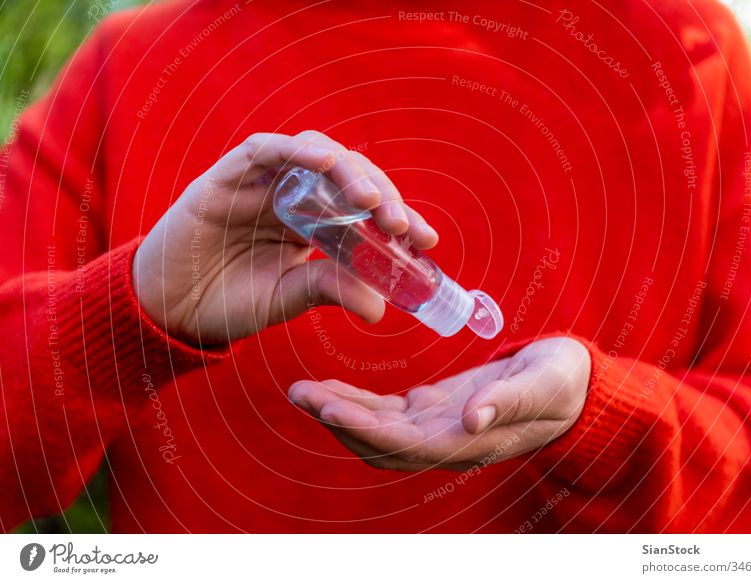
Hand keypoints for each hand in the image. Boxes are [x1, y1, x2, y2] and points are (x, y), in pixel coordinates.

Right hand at [133, 131, 437, 344]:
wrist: (171, 308)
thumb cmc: (232, 301)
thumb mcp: (290, 298)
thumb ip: (330, 289)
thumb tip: (380, 307)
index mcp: (315, 224)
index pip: (365, 211)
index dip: (397, 218)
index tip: (426, 240)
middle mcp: (296, 196)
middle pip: (350, 178)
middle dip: (381, 196)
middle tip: (402, 225)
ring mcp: (265, 182)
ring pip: (316, 155)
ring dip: (348, 171)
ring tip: (370, 201)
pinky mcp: (231, 174)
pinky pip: (267, 149)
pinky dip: (297, 151)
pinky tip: (325, 163)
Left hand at [288, 336, 590, 470]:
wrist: (570, 383)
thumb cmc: (564, 382)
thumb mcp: (546, 384)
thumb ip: (510, 401)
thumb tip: (472, 421)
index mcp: (469, 441)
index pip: (405, 444)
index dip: (365, 429)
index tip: (329, 408)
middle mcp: (445, 441)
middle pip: (379, 442)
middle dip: (338, 420)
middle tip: (300, 392)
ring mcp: (436, 426)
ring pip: (376, 429)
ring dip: (339, 411)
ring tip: (303, 389)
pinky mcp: (433, 407)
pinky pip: (386, 411)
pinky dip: (357, 401)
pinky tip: (332, 388)